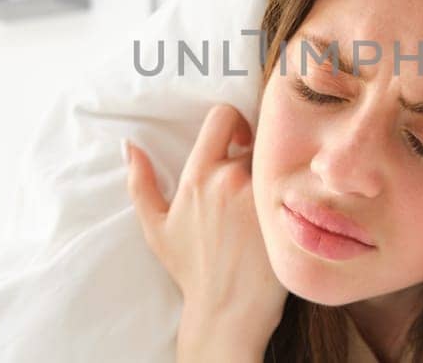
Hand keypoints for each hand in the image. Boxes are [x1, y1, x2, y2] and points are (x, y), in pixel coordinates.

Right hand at [125, 104, 286, 360]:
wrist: (228, 306)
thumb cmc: (192, 267)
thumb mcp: (155, 226)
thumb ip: (140, 182)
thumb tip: (128, 146)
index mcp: (200, 175)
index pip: (222, 116)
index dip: (233, 120)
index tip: (238, 139)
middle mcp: (233, 179)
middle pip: (257, 138)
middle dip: (256, 150)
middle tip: (255, 173)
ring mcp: (263, 195)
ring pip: (277, 161)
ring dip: (274, 172)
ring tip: (269, 197)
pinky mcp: (287, 212)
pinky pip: (294, 185)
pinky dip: (291, 191)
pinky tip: (286, 211)